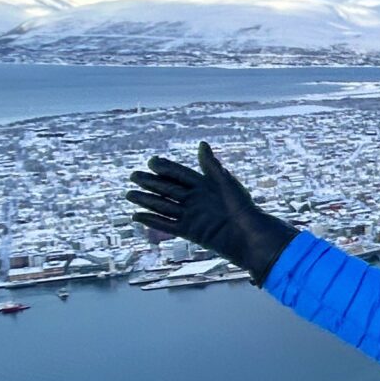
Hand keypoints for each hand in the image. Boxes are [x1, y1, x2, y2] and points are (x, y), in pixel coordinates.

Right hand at [125, 141, 299, 285]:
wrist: (249, 236)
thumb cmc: (242, 207)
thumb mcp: (226, 184)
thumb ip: (211, 166)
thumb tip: (202, 144)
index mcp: (205, 186)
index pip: (181, 174)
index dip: (167, 168)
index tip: (151, 161)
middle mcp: (196, 200)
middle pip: (169, 189)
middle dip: (151, 183)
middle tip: (134, 176)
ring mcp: (192, 216)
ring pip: (164, 206)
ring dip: (147, 201)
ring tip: (129, 195)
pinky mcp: (190, 231)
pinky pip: (168, 225)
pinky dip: (153, 221)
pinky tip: (138, 216)